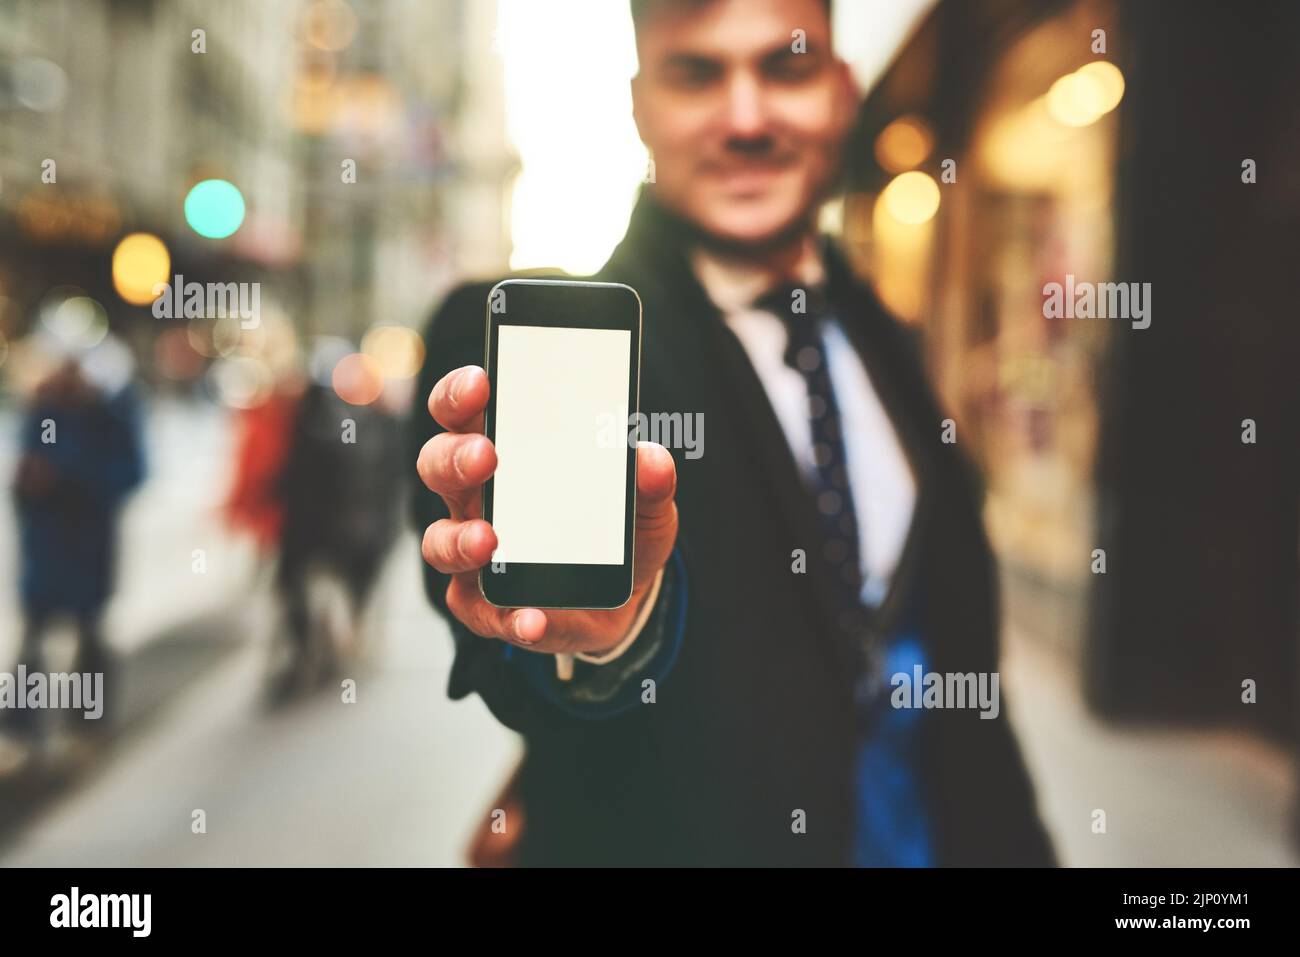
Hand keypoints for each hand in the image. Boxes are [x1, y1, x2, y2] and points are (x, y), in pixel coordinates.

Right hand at [417, 365, 677, 655]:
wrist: (623, 604)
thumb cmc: (618, 535)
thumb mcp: (646, 507)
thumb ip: (651, 483)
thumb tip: (651, 458)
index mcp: (507, 455)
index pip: (465, 413)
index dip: (460, 394)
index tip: (481, 382)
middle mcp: (476, 499)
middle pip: (439, 466)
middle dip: (455, 457)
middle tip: (486, 455)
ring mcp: (473, 554)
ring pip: (439, 540)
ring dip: (459, 539)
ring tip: (488, 541)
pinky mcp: (484, 606)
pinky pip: (481, 611)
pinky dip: (506, 616)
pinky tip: (532, 618)